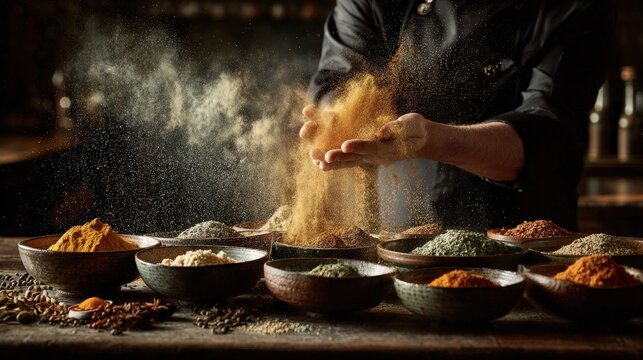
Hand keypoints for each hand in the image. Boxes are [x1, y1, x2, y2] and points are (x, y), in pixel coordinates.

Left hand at [311, 113, 429, 170]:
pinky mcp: (362, 155)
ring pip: (346, 161)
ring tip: (315, 161)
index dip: (359, 146)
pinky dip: (332, 160)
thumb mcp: (413, 126)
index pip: (372, 148)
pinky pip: (345, 159)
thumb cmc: (416, 130)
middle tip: (324, 158)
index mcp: (388, 149)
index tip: (346, 145)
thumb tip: (382, 130)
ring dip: (330, 162)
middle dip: (338, 157)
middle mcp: (375, 157)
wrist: (416, 140)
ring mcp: (368, 158)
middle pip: (354, 158)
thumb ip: (399, 128)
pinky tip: (317, 160)